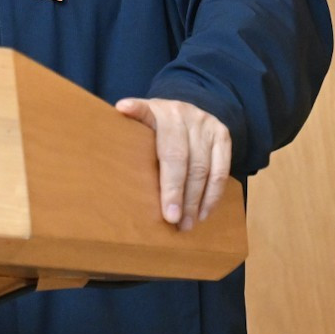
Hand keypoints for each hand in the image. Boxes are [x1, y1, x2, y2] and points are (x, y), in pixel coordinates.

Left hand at [113, 97, 230, 231]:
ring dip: (194, 201)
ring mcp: (205, 124)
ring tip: (186, 224)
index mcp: (156, 110)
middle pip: (179, 155)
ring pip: (203, 168)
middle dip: (175, 190)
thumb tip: (112, 141)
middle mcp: (182, 113)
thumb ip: (130, 135)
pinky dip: (212, 196)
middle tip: (171, 219)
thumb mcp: (141, 126)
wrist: (188, 114)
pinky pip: (221, 171)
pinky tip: (202, 214)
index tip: (123, 109)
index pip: (144, 114)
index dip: (135, 112)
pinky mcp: (222, 136)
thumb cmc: (157, 131)